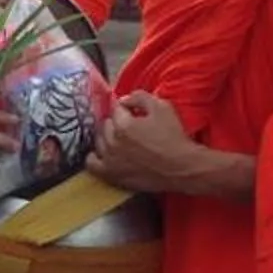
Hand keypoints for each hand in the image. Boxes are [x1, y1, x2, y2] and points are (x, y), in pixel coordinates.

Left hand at [86, 91, 225, 194]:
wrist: (182, 168)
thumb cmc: (174, 137)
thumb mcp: (162, 107)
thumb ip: (139, 97)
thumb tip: (123, 100)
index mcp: (123, 125)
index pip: (116, 108)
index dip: (126, 108)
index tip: (133, 111)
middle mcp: (112, 142)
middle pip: (106, 124)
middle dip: (117, 122)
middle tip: (130, 126)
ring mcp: (109, 160)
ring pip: (98, 141)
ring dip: (107, 137)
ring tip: (120, 139)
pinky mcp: (111, 175)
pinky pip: (91, 163)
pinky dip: (95, 156)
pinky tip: (104, 154)